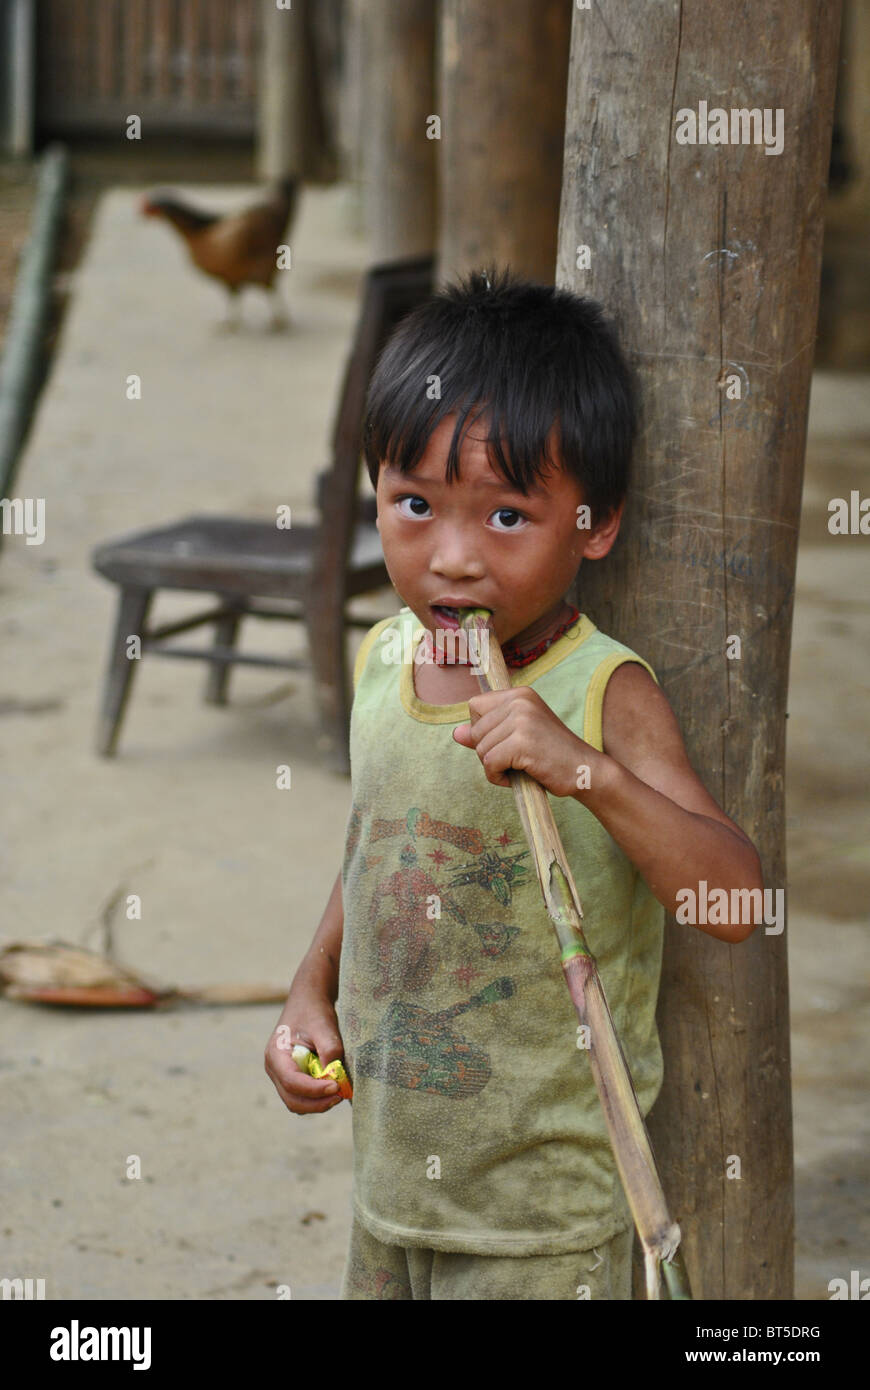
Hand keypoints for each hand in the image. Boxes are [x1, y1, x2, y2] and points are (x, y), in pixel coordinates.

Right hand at [264, 984, 347, 1115]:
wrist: (309, 1001)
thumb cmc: (314, 1012)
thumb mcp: (324, 1027)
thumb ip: (330, 1052)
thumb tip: (336, 1078)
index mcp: (276, 1054)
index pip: (292, 1082)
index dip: (315, 1090)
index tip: (337, 1087)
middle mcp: (274, 1068)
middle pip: (292, 1099)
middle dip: (317, 1103)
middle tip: (340, 1095)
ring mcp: (280, 1075)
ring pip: (296, 1102)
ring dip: (317, 1103)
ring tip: (339, 1092)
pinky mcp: (291, 1077)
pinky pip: (301, 1096)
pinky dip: (316, 1098)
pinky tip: (333, 1087)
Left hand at [452, 687, 601, 798]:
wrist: (585, 771)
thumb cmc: (551, 757)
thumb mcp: (517, 738)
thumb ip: (488, 733)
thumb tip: (456, 733)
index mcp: (519, 695)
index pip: (475, 706)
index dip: (483, 730)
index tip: (506, 742)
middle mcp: (519, 701)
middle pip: (475, 730)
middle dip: (488, 752)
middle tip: (516, 761)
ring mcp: (521, 720)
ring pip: (481, 749)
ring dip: (494, 767)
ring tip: (519, 769)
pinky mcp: (522, 742)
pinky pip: (489, 764)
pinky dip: (497, 778)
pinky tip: (516, 778)